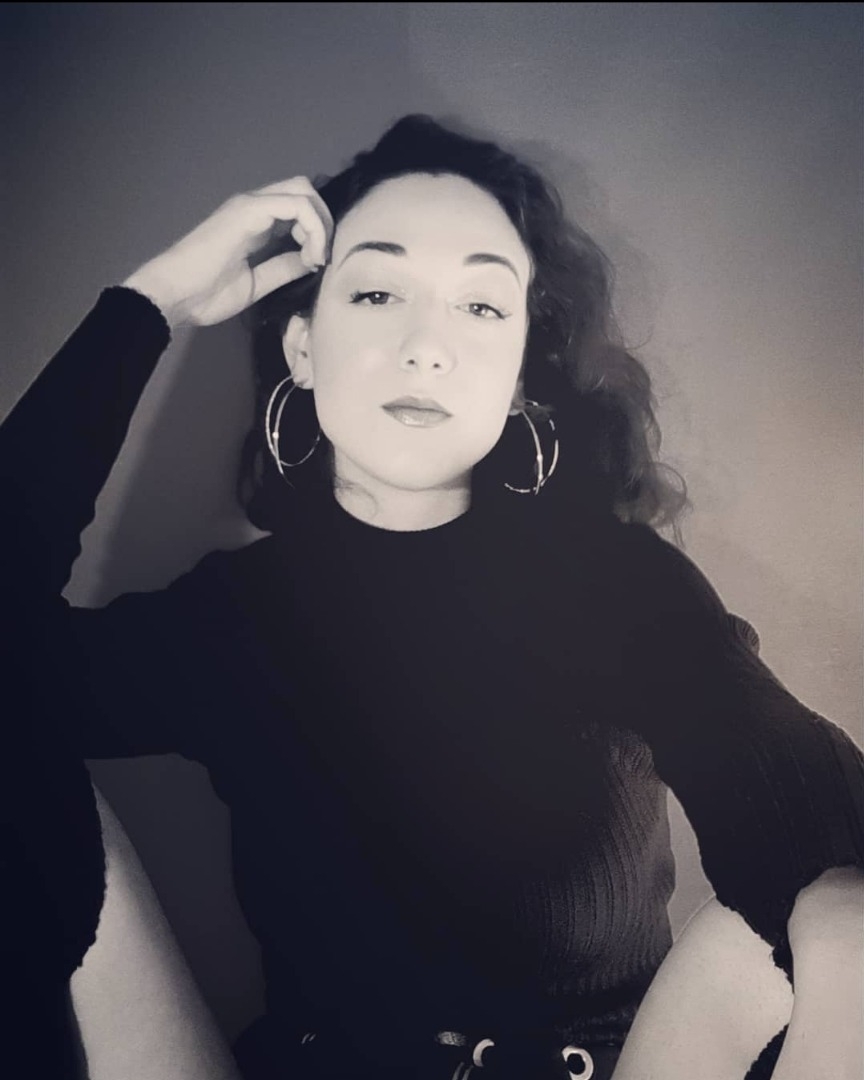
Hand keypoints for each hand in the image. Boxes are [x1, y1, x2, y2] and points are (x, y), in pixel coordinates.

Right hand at [122, 177, 332, 327]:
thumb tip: (310, 261)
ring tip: (316, 258)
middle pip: (303, 190)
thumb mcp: (257, 283)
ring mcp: (250, 205)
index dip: (318, 232)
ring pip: (302, 191)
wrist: (174, 296)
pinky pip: (295, 204)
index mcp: (256, 223)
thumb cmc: (206, 294)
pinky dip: (313, 227)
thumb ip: (282, 268)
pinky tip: (310, 254)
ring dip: (320, 224)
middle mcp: (254, 207)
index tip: (318, 265)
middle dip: (323, 220)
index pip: (298, 207)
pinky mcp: (248, 210)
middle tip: (321, 256)